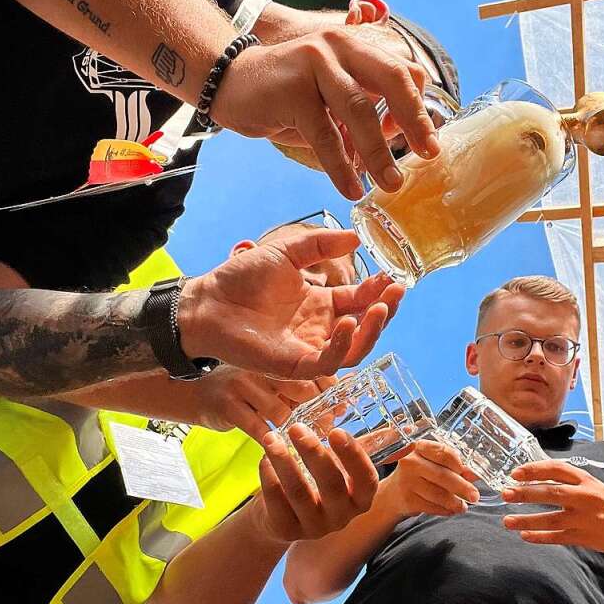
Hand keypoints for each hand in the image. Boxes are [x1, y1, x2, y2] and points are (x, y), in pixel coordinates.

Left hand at [180, 228, 404, 379]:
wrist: (207, 302)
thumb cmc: (240, 279)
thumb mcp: (286, 251)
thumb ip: (319, 244)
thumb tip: (355, 238)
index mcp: (320, 303)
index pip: (359, 301)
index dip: (378, 291)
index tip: (392, 276)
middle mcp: (320, 328)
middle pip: (364, 327)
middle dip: (385, 311)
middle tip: (397, 291)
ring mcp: (309, 348)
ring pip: (354, 350)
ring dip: (372, 331)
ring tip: (381, 307)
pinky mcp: (294, 365)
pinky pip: (327, 363)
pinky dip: (342, 346)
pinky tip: (347, 323)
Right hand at [192, 367, 334, 444]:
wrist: (194, 395)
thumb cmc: (241, 393)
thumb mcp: (270, 384)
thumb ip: (299, 391)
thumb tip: (342, 401)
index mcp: (275, 361)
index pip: (311, 375)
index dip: (327, 395)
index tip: (339, 412)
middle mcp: (260, 369)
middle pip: (301, 391)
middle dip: (315, 414)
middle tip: (322, 431)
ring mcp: (243, 385)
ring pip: (281, 412)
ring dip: (293, 431)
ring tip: (300, 442)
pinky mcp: (228, 406)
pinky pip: (257, 428)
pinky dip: (270, 442)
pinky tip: (276, 448)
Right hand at [211, 27, 439, 199]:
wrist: (231, 82)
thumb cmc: (288, 95)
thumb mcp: (331, 96)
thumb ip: (363, 109)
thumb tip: (398, 136)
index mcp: (356, 46)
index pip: (403, 71)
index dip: (419, 106)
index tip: (429, 141)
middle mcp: (340, 46)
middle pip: (392, 79)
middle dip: (414, 120)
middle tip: (429, 153)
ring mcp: (315, 63)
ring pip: (360, 110)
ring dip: (379, 152)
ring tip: (390, 183)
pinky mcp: (293, 90)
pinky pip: (325, 134)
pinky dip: (340, 166)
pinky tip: (350, 188)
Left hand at [252, 423, 378, 544]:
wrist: (281, 520)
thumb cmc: (314, 484)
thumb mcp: (336, 470)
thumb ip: (348, 450)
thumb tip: (379, 422)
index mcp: (359, 499)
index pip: (366, 480)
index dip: (354, 456)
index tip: (336, 431)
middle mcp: (341, 517)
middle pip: (331, 484)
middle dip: (313, 452)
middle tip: (296, 427)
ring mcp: (314, 528)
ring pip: (299, 492)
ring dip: (283, 460)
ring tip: (271, 438)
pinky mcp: (287, 531)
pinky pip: (276, 500)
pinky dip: (268, 475)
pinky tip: (264, 458)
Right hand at [384, 439, 480, 519]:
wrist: (392, 494)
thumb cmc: (418, 475)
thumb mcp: (433, 465)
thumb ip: (454, 467)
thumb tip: (474, 474)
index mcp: (419, 447)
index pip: (444, 452)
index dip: (459, 463)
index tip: (470, 473)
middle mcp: (411, 462)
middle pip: (443, 475)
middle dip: (462, 487)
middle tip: (475, 496)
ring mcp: (407, 481)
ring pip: (439, 494)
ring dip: (455, 502)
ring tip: (462, 506)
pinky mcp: (407, 500)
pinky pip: (433, 507)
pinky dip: (445, 510)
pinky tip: (450, 510)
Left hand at [501, 460, 603, 554]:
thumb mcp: (594, 485)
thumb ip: (570, 481)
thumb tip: (537, 476)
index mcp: (586, 480)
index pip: (557, 469)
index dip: (534, 470)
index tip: (516, 473)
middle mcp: (585, 497)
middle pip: (551, 493)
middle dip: (525, 493)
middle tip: (505, 493)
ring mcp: (584, 519)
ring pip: (550, 519)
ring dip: (526, 520)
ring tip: (507, 520)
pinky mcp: (584, 537)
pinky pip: (557, 537)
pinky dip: (540, 537)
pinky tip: (525, 536)